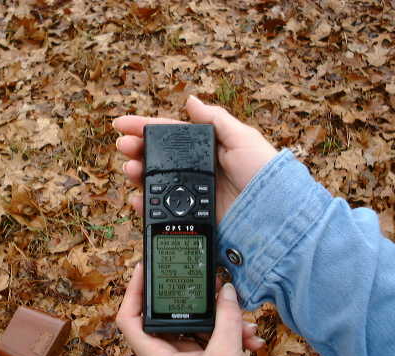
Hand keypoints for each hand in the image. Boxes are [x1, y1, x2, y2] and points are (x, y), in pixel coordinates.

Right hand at [114, 95, 277, 221]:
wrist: (272, 215)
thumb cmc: (263, 173)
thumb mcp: (243, 139)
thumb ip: (215, 120)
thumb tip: (191, 100)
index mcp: (205, 149)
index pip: (169, 134)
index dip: (144, 127)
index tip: (121, 124)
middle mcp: (195, 169)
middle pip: (157, 156)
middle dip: (136, 149)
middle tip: (122, 146)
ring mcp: (190, 193)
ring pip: (154, 181)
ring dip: (137, 173)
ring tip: (129, 169)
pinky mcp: (189, 216)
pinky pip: (160, 209)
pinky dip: (144, 204)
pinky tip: (136, 198)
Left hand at [116, 263, 261, 355]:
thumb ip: (226, 320)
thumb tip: (226, 291)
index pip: (130, 320)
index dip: (133, 292)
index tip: (144, 269)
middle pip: (169, 317)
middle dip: (195, 302)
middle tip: (207, 284)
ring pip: (196, 326)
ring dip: (221, 320)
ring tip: (242, 321)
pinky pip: (212, 338)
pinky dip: (230, 334)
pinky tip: (249, 337)